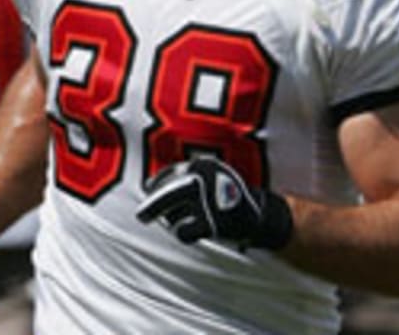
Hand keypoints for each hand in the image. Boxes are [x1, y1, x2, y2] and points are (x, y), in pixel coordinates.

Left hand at [135, 154, 292, 250]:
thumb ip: (182, 178)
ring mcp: (207, 201)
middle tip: (140, 216)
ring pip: (173, 215)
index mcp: (201, 165)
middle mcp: (203, 180)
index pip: (168, 175)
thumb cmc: (225, 195)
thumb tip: (147, 185)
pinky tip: (195, 231)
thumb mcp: (208, 177)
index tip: (148, 192)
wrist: (259, 215)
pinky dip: (185, 232)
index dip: (155, 185)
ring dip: (175, 220)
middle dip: (152, 206)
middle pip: (167, 195)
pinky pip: (184, 232)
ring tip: (191, 219)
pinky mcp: (212, 222)